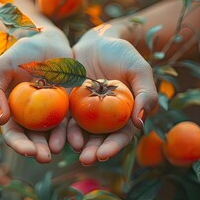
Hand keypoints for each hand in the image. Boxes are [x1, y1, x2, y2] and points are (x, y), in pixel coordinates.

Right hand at [0, 28, 71, 162]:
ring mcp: (52, 112)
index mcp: (13, 111)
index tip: (28, 151)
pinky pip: (71, 122)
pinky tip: (76, 140)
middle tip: (44, 158)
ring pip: (53, 134)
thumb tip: (2, 120)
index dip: (19, 144)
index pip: (13, 133)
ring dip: (55, 145)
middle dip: (37, 151)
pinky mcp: (69, 105)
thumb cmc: (21, 52)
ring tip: (58, 150)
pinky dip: (72, 132)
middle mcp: (32, 116)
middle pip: (33, 139)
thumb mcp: (3, 66)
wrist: (47, 40)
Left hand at [69, 24, 157, 165]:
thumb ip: (145, 93)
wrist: (98, 40)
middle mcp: (104, 118)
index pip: (120, 135)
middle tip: (85, 160)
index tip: (104, 154)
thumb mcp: (139, 69)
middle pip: (99, 139)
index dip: (113, 147)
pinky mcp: (68, 103)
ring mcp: (85, 112)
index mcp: (124, 114)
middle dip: (93, 151)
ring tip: (66, 149)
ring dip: (74, 143)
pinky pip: (63, 117)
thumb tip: (140, 123)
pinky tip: (54, 134)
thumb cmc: (123, 53)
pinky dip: (60, 127)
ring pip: (79, 132)